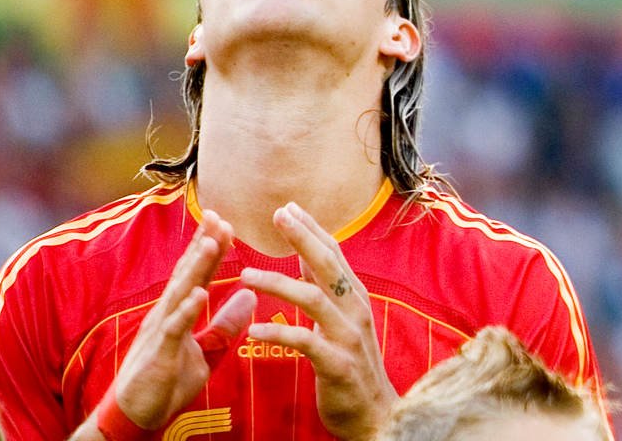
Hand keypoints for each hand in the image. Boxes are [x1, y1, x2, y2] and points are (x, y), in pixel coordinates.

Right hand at [103, 211, 255, 430]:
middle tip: (218, 215)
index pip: (197, 274)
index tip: (227, 222)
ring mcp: (160, 332)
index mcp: (178, 312)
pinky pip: (173, 329)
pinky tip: (198, 293)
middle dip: (202, 245)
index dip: (212, 249)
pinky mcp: (158, 354)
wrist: (136, 416)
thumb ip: (225, 326)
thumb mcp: (205, 351)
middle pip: (187, 274)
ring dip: (196, 267)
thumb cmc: (167, 382)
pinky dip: (185, 310)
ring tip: (212, 241)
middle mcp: (167, 315)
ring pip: (180, 293)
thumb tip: (249, 296)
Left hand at [240, 204, 396, 439]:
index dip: (312, 230)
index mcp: (355, 297)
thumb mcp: (341, 320)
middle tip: (278, 215)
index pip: (333, 254)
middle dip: (303, 238)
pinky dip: (280, 334)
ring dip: (279, 284)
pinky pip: (306, 343)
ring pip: (313, 299)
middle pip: (328, 266)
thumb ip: (325, 288)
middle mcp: (355, 310)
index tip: (288, 208)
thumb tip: (306, 254)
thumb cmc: (352, 364)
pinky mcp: (338, 364)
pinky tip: (255, 329)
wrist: (375, 413)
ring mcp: (348, 336)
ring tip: (246, 275)